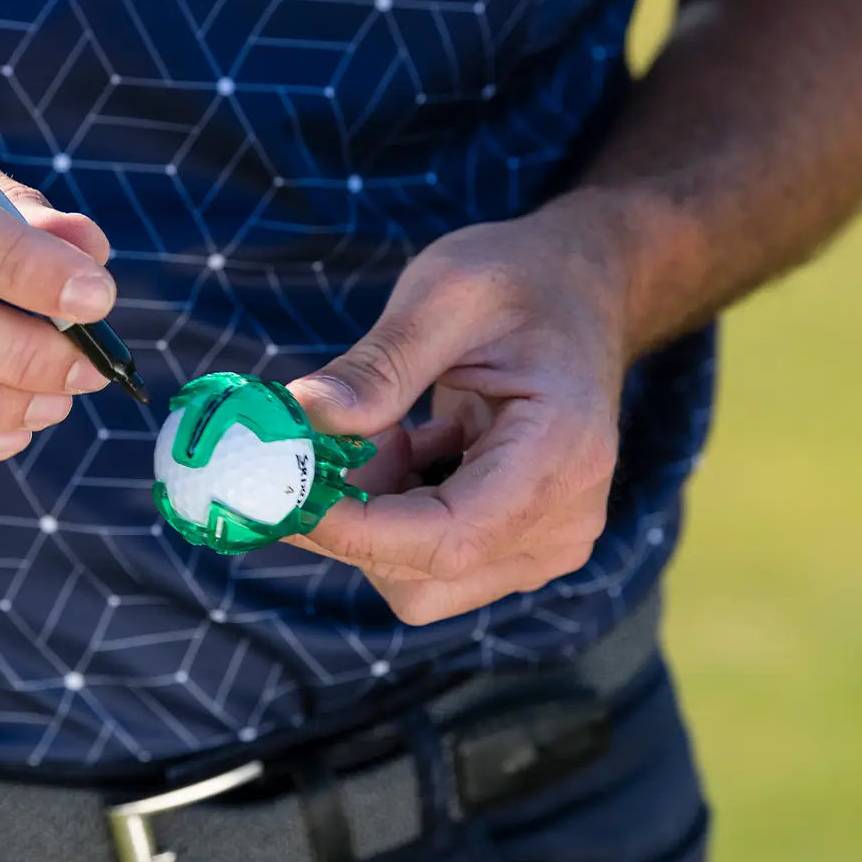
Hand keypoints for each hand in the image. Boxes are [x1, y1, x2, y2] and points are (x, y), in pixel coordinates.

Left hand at [286, 202, 630, 624]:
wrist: (580, 293)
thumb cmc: (519, 282)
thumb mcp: (447, 293)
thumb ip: (378, 363)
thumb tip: (304, 415)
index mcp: (560, 455)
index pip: (446, 536)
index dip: (353, 530)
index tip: (281, 492)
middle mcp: (563, 521)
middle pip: (425, 575)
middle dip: (355, 519)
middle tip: (334, 440)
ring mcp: (545, 544)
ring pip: (420, 579)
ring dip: (373, 516)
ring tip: (388, 431)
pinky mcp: (520, 548)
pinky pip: (432, 563)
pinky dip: (393, 514)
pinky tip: (408, 446)